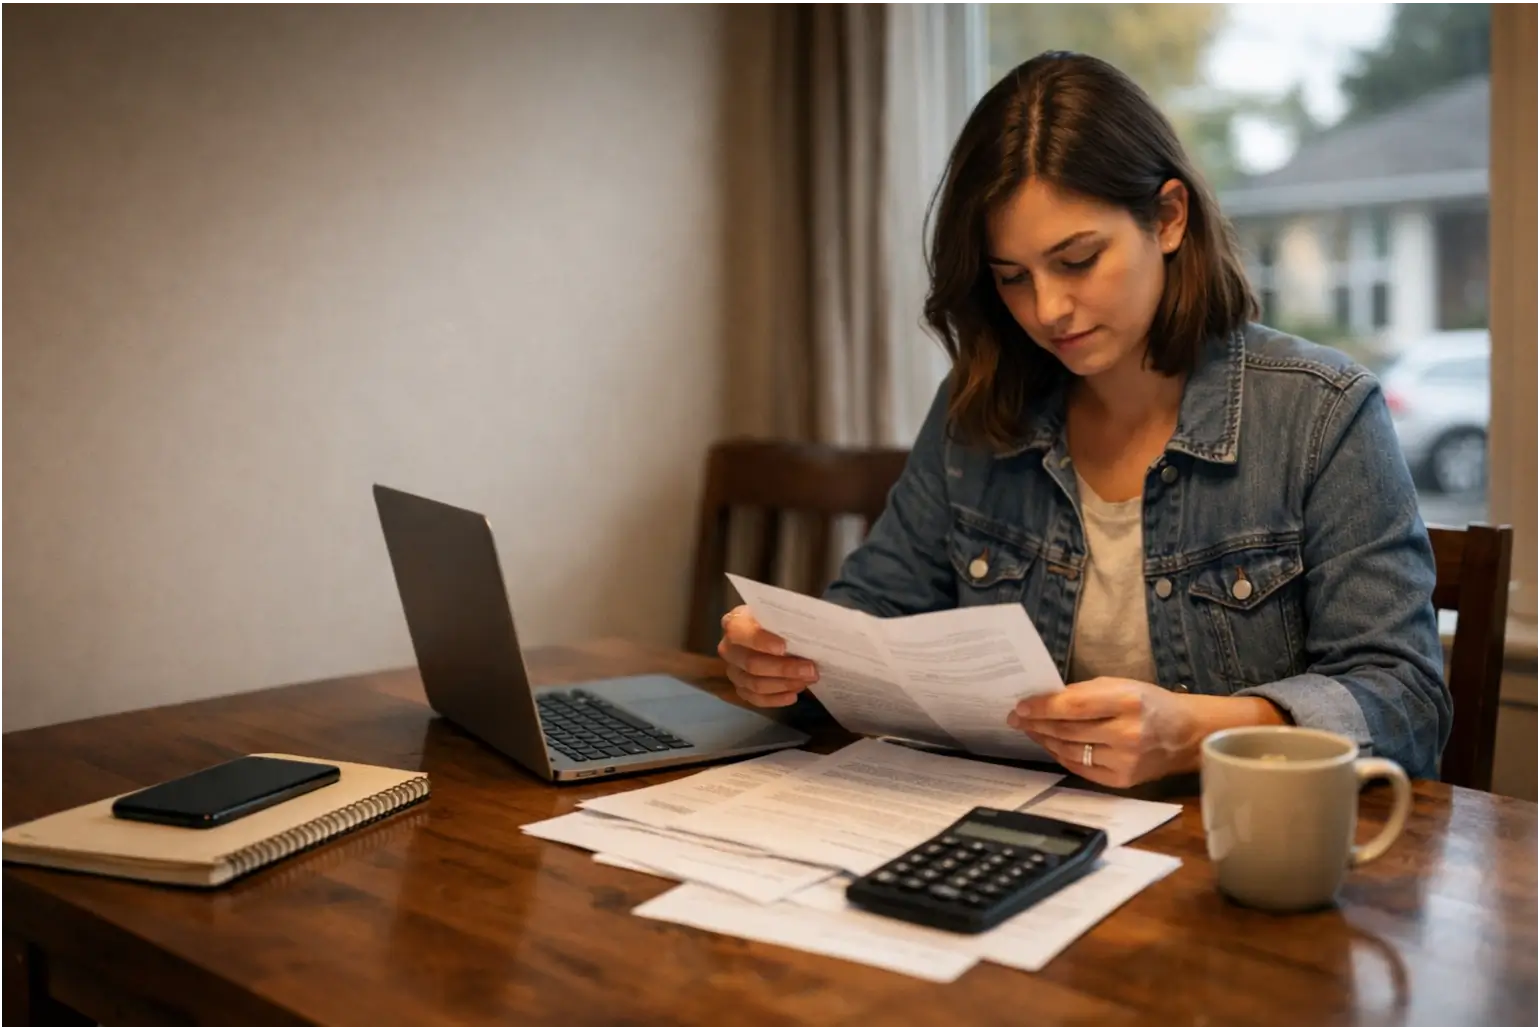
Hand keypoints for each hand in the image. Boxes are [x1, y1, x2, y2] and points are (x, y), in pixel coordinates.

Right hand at [717, 605, 818, 707]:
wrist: (772, 632)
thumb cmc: (778, 619)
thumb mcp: (780, 611)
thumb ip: (787, 618)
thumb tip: (810, 629)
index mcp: (734, 622)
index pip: (739, 632)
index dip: (760, 641)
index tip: (783, 647)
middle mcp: (728, 648)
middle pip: (751, 663)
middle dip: (783, 668)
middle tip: (811, 669)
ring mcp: (733, 670)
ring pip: (755, 684)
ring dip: (784, 684)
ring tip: (807, 680)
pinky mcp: (741, 688)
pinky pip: (756, 699)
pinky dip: (776, 699)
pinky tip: (793, 695)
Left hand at [1008, 678, 1197, 787]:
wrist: (1185, 735)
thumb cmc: (1150, 703)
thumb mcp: (1121, 685)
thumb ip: (1084, 693)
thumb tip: (1045, 700)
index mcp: (1127, 702)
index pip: (1072, 707)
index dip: (1042, 707)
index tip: (1020, 706)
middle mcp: (1126, 734)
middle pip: (1067, 730)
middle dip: (1036, 723)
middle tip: (1017, 718)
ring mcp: (1124, 761)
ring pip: (1069, 751)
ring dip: (1045, 740)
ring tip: (1031, 729)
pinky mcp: (1122, 780)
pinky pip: (1081, 768)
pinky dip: (1061, 755)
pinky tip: (1051, 744)